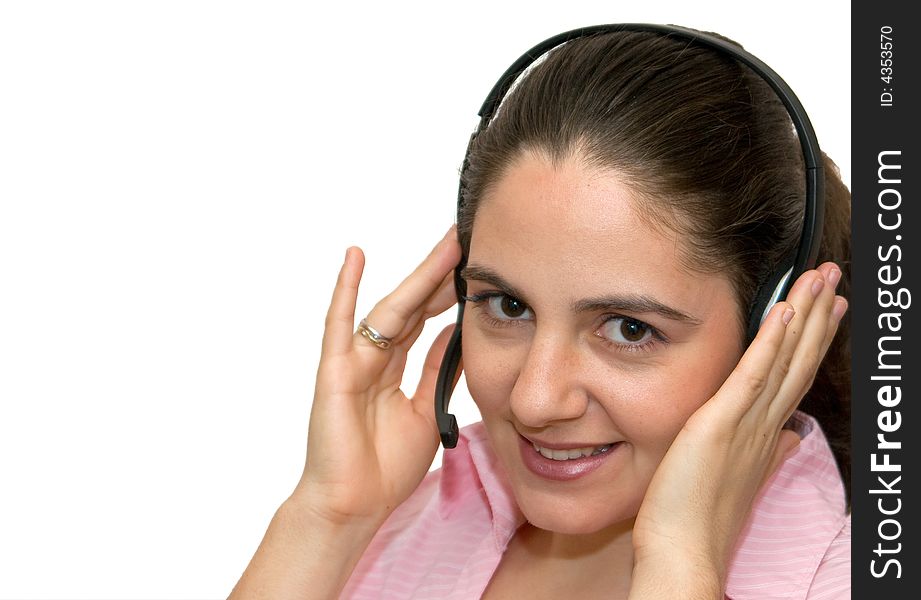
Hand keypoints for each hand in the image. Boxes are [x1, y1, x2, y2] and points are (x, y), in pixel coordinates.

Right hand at [292, 226, 461, 526]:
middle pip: (412, 306)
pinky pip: (339, 325)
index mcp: (393, 369)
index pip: (425, 319)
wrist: (355, 505)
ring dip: (417, 278)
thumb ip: (439, 371)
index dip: (449, 292)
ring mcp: (353, 361)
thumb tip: (457, 334)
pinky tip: (355, 257)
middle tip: (466, 241)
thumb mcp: (428, 411)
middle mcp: (373, 358)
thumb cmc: (384, 467)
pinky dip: (345, 290)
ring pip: (389, 310)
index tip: (475, 265)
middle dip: (440, 274)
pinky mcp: (335, 371)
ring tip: (445, 247)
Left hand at [630, 262, 846, 593]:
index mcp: (766, 435)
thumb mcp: (737, 476)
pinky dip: (770, 342)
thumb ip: (765, 452)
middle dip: (818, 316)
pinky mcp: (721, 425)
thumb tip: (789, 438)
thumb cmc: (698, 516)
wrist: (681, 550)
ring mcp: (747, 424)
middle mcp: (765, 425)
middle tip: (833, 278)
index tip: (827, 309)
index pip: (794, 377)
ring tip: (819, 278)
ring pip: (784, 360)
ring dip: (804, 315)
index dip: (812, 340)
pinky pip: (751, 376)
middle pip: (799, 360)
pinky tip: (783, 311)